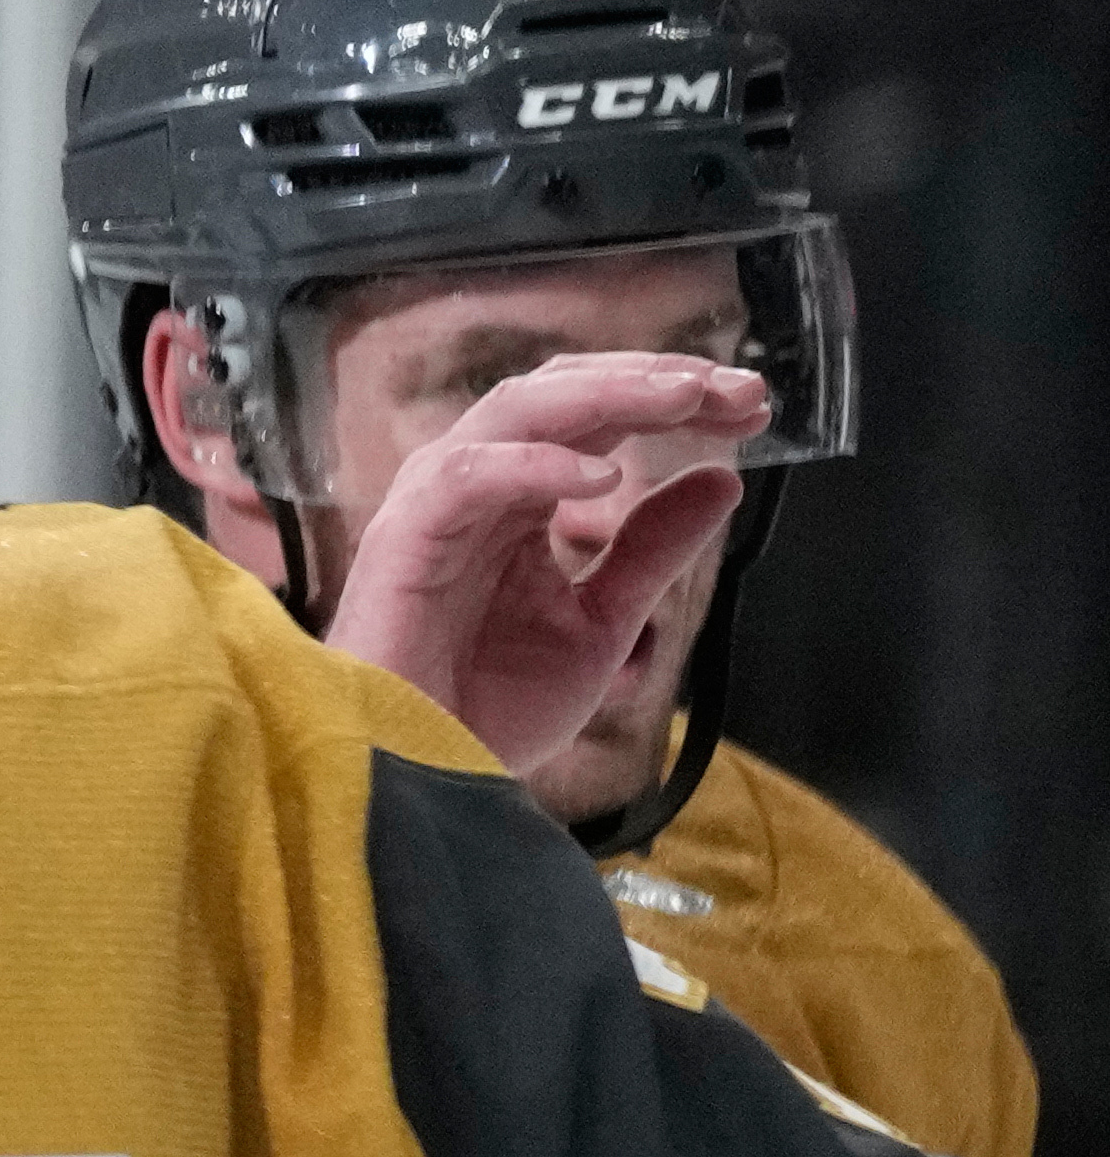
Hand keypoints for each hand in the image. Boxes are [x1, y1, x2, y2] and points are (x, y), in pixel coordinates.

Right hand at [318, 352, 762, 777]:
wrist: (424, 777)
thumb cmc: (489, 709)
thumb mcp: (603, 624)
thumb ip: (652, 552)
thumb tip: (723, 479)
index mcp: (519, 499)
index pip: (596, 416)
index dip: (673, 399)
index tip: (751, 405)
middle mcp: (477, 486)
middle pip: (562, 391)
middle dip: (652, 379)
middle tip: (735, 388)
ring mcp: (436, 506)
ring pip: (517, 410)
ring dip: (607, 395)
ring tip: (683, 400)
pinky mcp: (405, 539)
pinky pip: (469, 476)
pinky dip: (536, 466)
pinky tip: (602, 477)